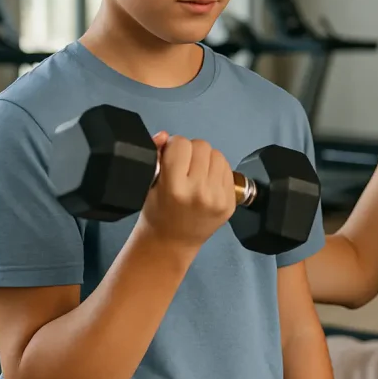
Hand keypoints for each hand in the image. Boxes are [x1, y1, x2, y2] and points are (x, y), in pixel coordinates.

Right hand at [138, 131, 235, 249]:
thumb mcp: (148, 183)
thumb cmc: (156, 212)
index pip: (181, 144)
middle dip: (191, 151)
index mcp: (174, 187)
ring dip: (206, 159)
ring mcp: (217, 198)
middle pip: (202, 146)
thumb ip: (155, 154)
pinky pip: (227, 169)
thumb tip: (165, 135)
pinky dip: (217, 170)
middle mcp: (199, 192)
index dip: (174, 147)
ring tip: (195, 173)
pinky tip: (206, 181)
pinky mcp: (230, 203)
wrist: (171, 243)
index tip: (171, 157)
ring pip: (217, 155)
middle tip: (183, 166)